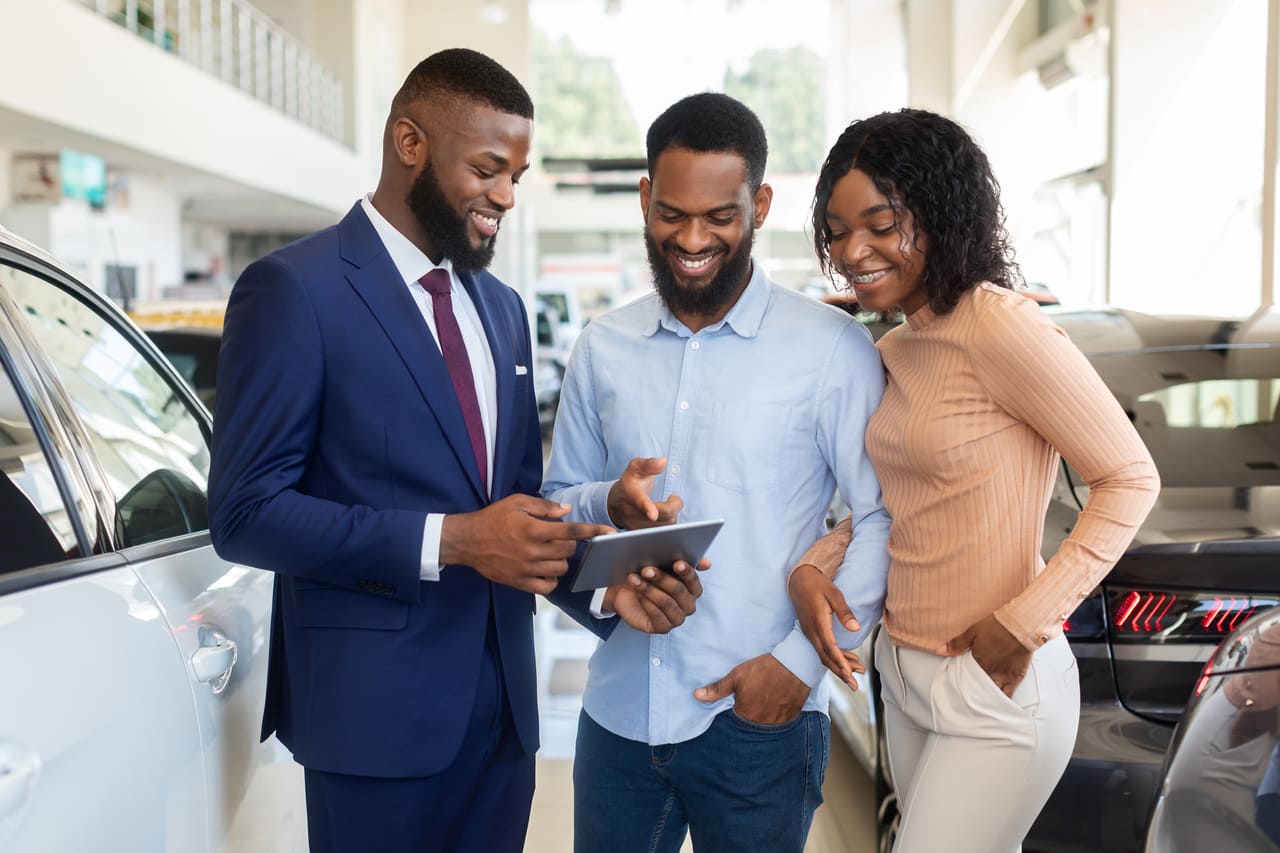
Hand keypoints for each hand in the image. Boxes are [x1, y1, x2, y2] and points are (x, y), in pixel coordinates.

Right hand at [440, 494, 613, 594]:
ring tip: (550, 552)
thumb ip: (544, 507)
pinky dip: (551, 579)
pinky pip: (547, 586)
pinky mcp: (520, 582)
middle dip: (570, 543)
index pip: (571, 530)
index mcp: (533, 529)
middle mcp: (532, 550)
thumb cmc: (493, 518)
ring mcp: (526, 568)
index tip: (609, 532)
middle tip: (559, 538)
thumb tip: (567, 510)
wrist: (468, 541)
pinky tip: (545, 569)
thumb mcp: (517, 502)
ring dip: (562, 560)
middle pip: (569, 550)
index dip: (593, 530)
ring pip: (561, 569)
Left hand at [604, 558, 709, 633]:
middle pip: (678, 590)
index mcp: (693, 590)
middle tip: (646, 570)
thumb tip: (707, 563)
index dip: (686, 572)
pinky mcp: (663, 628)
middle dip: (662, 578)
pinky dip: (647, 604)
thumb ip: (684, 563)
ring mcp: (677, 619)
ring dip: (649, 589)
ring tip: (635, 579)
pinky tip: (638, 594)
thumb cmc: (649, 578)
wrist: (626, 593)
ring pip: (666, 602)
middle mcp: (688, 606)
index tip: (677, 563)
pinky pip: (657, 617)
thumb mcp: (664, 566)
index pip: (693, 581)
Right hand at [606, 457, 682, 529]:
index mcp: (631, 494)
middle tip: (673, 497)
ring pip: (666, 525)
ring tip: (667, 505)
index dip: (646, 507)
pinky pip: (665, 533)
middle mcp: (631, 514)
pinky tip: (665, 516)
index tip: (653, 514)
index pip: (639, 500)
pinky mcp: (643, 536)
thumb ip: (649, 464)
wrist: (618, 502)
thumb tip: (663, 461)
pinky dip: (669, 523)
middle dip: (674, 505)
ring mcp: (637, 527)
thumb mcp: (636, 467)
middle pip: (662, 515)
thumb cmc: (631, 482)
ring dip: (672, 514)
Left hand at [694, 653, 810, 724]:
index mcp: (745, 714)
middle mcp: (761, 723)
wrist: (794, 664)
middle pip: (750, 724)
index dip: (735, 711)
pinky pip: (779, 722)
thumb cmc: (763, 669)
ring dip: (762, 716)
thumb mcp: (737, 675)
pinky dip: (775, 715)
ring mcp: (777, 722)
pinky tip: (775, 703)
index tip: (737, 703)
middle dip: (748, 714)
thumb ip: (717, 689)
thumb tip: (696, 696)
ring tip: (764, 701)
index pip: (734, 721)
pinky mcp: (790, 717)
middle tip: (753, 700)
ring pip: (765, 724)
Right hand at [788, 564, 863, 690]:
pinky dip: (835, 657)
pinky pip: (823, 649)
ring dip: (839, 666)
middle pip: (826, 657)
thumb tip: (855, 628)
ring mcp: (810, 633)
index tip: (848, 674)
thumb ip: (844, 612)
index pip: (830, 647)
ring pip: (824, 655)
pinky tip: (848, 660)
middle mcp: (812, 631)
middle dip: (840, 672)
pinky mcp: (811, 632)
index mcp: (818, 623)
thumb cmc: (818, 585)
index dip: (840, 662)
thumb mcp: (834, 594)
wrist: (799, 581)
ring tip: (856, 676)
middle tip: (854, 686)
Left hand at [944, 614, 1031, 697]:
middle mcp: (988, 671)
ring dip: (985, 699)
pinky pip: (1008, 695)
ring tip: (980, 705)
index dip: (962, 683)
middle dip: (972, 693)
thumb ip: (956, 643)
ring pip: (991, 694)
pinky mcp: (1016, 678)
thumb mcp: (972, 632)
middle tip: (967, 700)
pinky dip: (1002, 701)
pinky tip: (998, 706)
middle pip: (977, 687)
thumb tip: (940, 651)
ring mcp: (1002, 676)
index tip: (957, 689)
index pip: (965, 677)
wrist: (1019, 626)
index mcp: (977, 661)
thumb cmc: (996, 626)